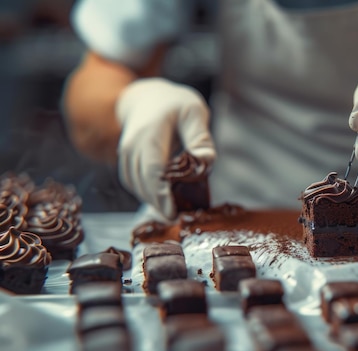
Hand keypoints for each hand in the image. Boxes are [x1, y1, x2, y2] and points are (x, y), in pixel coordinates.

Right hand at [116, 78, 215, 218]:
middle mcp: (132, 145)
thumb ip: (201, 138)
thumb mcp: (194, 112)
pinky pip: (134, 184)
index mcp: (150, 133)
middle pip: (143, 183)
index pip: (153, 170)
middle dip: (160, 204)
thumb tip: (206, 162)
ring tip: (174, 213)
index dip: (162, 195)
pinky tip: (164, 202)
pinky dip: (148, 195)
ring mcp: (125, 154)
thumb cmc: (174, 105)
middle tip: (180, 219)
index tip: (174, 212)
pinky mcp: (126, 162)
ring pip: (137, 187)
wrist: (147, 98)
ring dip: (153, 202)